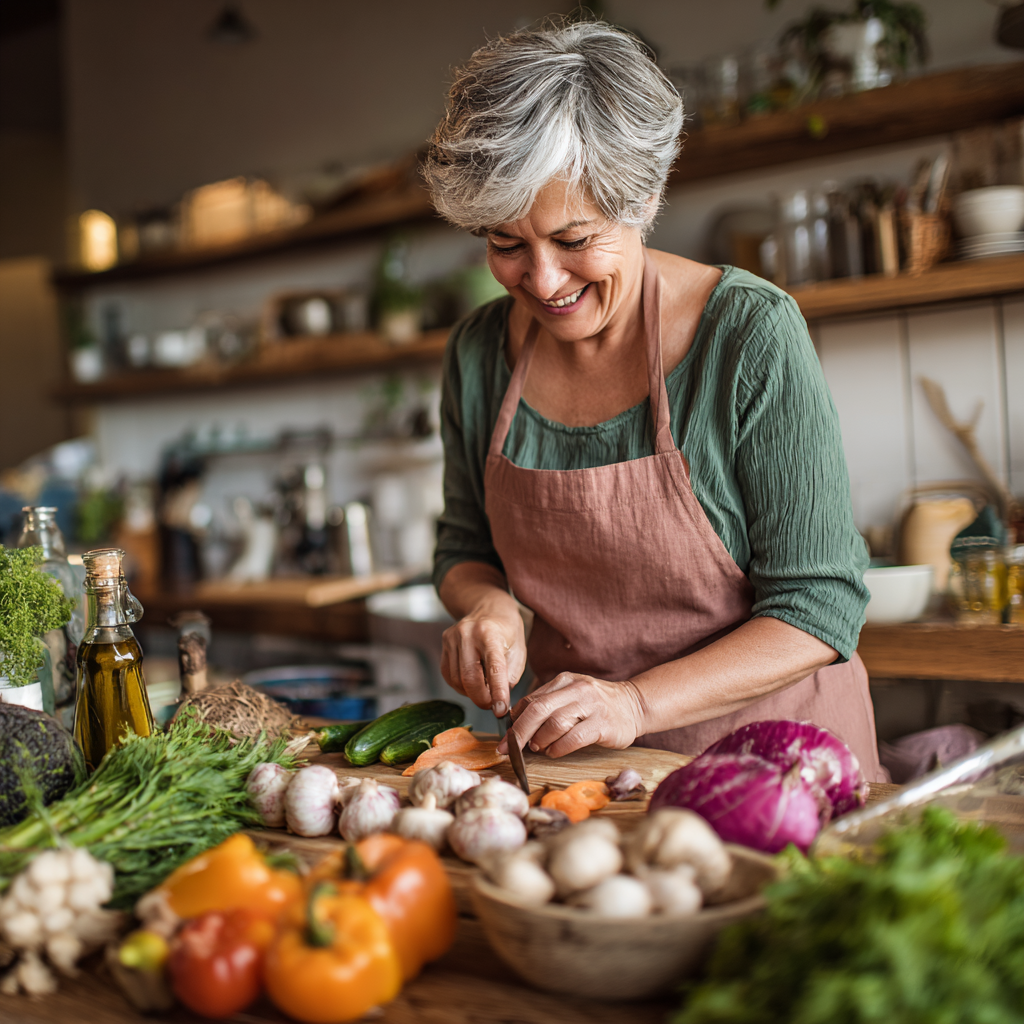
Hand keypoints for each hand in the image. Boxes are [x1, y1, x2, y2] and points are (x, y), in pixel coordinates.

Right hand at [440, 596, 525, 716]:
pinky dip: (461, 685)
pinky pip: (449, 675)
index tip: (501, 710)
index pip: (493, 667)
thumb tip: (497, 700)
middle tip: (493, 705)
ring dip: (472, 692)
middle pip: (469, 677)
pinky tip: (472, 681)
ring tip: (485, 688)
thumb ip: (509, 676)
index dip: (497, 692)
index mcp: (490, 633)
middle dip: (482, 698)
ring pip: (457, 680)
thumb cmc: (507, 631)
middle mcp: (467, 633)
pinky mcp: (444, 643)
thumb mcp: (519, 650)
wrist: (489, 607)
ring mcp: (452, 637)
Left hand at [499, 672, 645, 758]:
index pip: (531, 699)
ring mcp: (591, 705)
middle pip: (538, 709)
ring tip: (538, 748)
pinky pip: (574, 737)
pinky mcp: (603, 724)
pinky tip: (554, 752)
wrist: (634, 704)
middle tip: (509, 748)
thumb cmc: (597, 705)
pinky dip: (559, 748)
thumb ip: (548, 705)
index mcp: (564, 681)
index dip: (514, 720)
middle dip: (520, 732)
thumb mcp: (571, 696)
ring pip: (555, 723)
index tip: (505, 738)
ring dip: (540, 740)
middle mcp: (576, 689)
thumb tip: (516, 724)